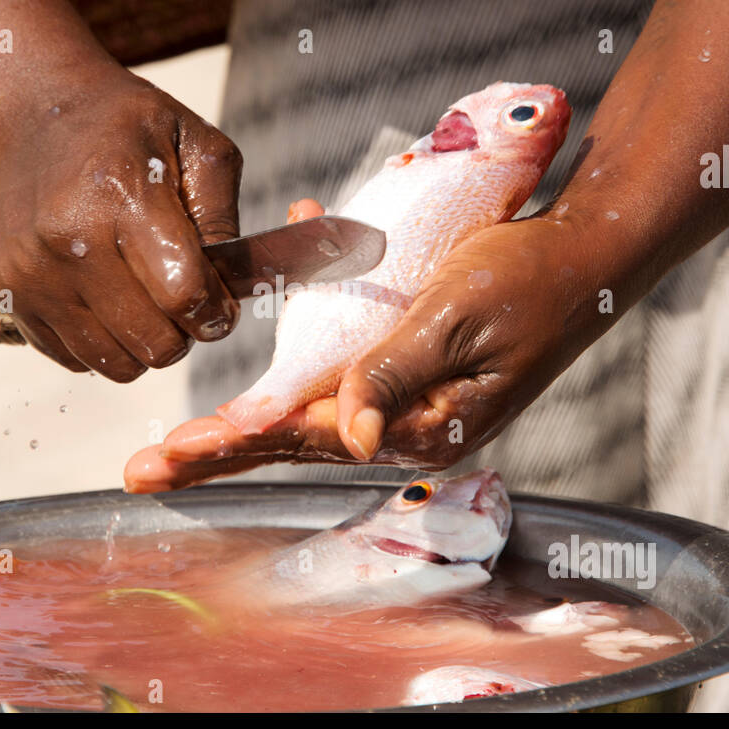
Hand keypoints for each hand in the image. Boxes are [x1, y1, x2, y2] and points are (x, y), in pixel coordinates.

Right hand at [0, 70, 241, 379]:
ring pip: (115, 365)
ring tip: (146, 304)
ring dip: (143, 346)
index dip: (214, 313)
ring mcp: (32, 272)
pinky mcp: (7, 293)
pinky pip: (74, 361)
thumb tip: (229, 288)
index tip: (220, 307)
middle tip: (184, 305)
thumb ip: (222, 219)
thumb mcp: (196, 145)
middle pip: (152, 342)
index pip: (183, 293)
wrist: (34, 114)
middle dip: (184, 334)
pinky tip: (106, 301)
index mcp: (122, 197)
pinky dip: (102, 345)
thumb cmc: (128, 130)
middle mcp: (68, 240)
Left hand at [123, 209, 605, 490]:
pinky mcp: (404, 369)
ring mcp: (403, 399)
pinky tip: (269, 304)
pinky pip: (335, 367)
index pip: (307, 438)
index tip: (170, 455)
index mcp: (419, 422)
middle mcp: (404, 421)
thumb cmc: (527, 277)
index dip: (233, 443)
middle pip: (291, 441)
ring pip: (302, 412)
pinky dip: (294, 348)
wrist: (586, 255)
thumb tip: (346, 437)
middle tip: (142, 474)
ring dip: (240, 418)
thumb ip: (396, 371)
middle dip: (216, 454)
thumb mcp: (457, 318)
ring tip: (176, 444)